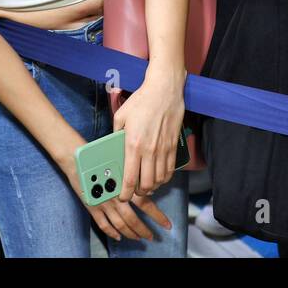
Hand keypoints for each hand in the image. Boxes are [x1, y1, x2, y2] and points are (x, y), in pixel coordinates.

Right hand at [56, 130, 173, 242]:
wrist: (76, 157)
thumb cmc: (98, 155)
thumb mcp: (121, 160)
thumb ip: (133, 174)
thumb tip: (148, 185)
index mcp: (125, 185)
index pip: (145, 204)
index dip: (157, 216)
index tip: (166, 224)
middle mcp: (115, 197)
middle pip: (133, 219)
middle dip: (144, 230)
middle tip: (152, 237)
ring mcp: (103, 204)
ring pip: (120, 224)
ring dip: (131, 233)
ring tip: (138, 238)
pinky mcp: (92, 208)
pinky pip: (103, 224)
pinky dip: (111, 232)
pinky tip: (118, 236)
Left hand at [111, 63, 186, 197]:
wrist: (164, 90)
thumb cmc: (141, 101)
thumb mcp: (120, 116)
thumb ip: (116, 134)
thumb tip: (114, 147)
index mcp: (133, 144)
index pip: (130, 178)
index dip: (125, 193)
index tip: (122, 197)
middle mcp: (149, 150)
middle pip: (146, 184)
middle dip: (139, 193)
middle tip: (134, 191)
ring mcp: (163, 150)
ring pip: (159, 180)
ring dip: (152, 186)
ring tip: (145, 185)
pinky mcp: (173, 146)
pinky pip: (170, 170)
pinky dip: (164, 178)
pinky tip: (158, 176)